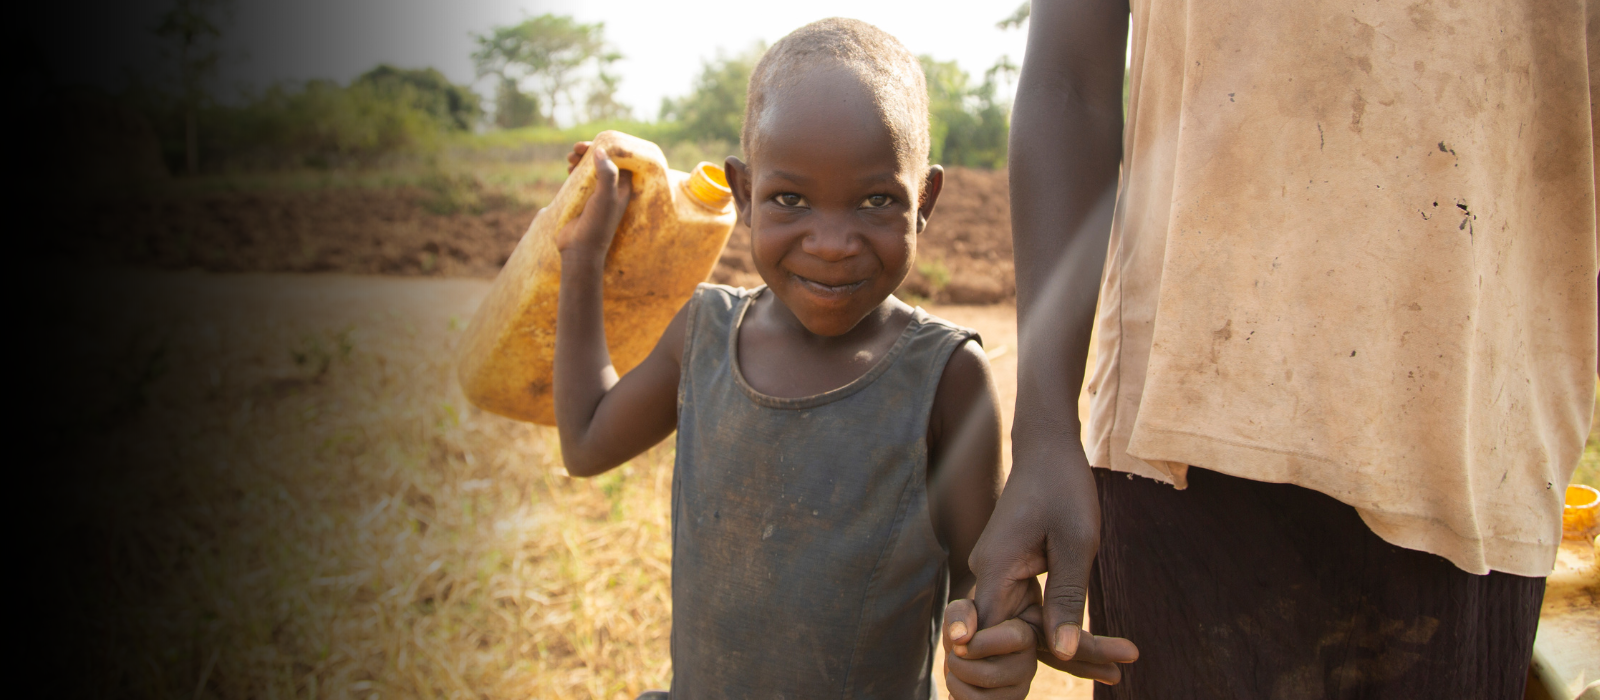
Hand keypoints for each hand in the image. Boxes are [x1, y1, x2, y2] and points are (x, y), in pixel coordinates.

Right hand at [555, 145, 632, 257]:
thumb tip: (601, 149)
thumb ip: (606, 173)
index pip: (621, 160)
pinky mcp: (582, 198)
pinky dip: (574, 170)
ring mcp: (596, 194)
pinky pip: (580, 178)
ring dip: (581, 159)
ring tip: (569, 158)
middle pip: (604, 161)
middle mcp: (611, 189)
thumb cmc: (598, 225)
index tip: (595, 142)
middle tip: (577, 148)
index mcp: (623, 188)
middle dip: (591, 151)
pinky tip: (568, 169)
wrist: (579, 249)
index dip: (610, 148)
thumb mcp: (605, 197)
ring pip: (590, 168)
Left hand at [942, 599, 1036, 698]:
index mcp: (1026, 635)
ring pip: (980, 699)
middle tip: (954, 657)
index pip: (1012, 639)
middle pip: (989, 675)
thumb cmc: (970, 625)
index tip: (959, 646)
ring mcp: (1019, 690)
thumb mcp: (964, 609)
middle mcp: (1028, 666)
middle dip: (958, 665)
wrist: (973, 649)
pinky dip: (957, 698)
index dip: (979, 644)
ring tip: (955, 672)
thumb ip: (961, 613)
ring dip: (955, 684)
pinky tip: (960, 686)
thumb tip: (959, 638)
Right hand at [960, 436, 1137, 681]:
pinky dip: (1064, 627)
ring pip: (1028, 628)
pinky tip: (1102, 647)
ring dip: (1071, 647)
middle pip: (1017, 637)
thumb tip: (1063, 653)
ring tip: (1120, 665)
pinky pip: (1033, 612)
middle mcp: (989, 576)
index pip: (999, 637)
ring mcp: (999, 576)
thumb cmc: (1063, 487)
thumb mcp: (1076, 544)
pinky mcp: (1012, 575)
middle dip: (1069, 657)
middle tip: (1120, 668)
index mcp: (996, 569)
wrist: (1048, 450)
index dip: (1032, 658)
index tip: (1092, 663)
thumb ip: (1067, 598)